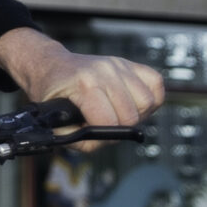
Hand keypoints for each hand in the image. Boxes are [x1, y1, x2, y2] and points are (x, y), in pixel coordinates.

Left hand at [0, 26, 165, 129]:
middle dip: (119, 128)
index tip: (92, 132)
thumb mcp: (51, 120)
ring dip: (137, 115)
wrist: (50, 65)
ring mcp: (119, 65)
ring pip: (147, 102)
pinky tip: (133, 104)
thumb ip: (75, 138)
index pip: (109, 121)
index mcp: (84, 84)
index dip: (103, 135)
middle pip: (131, 115)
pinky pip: (155, 84)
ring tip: (118, 115)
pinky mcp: (129, 64)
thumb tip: (101, 142)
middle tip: (105, 125)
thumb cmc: (51, 93)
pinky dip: (150, 98)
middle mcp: (105, 71)